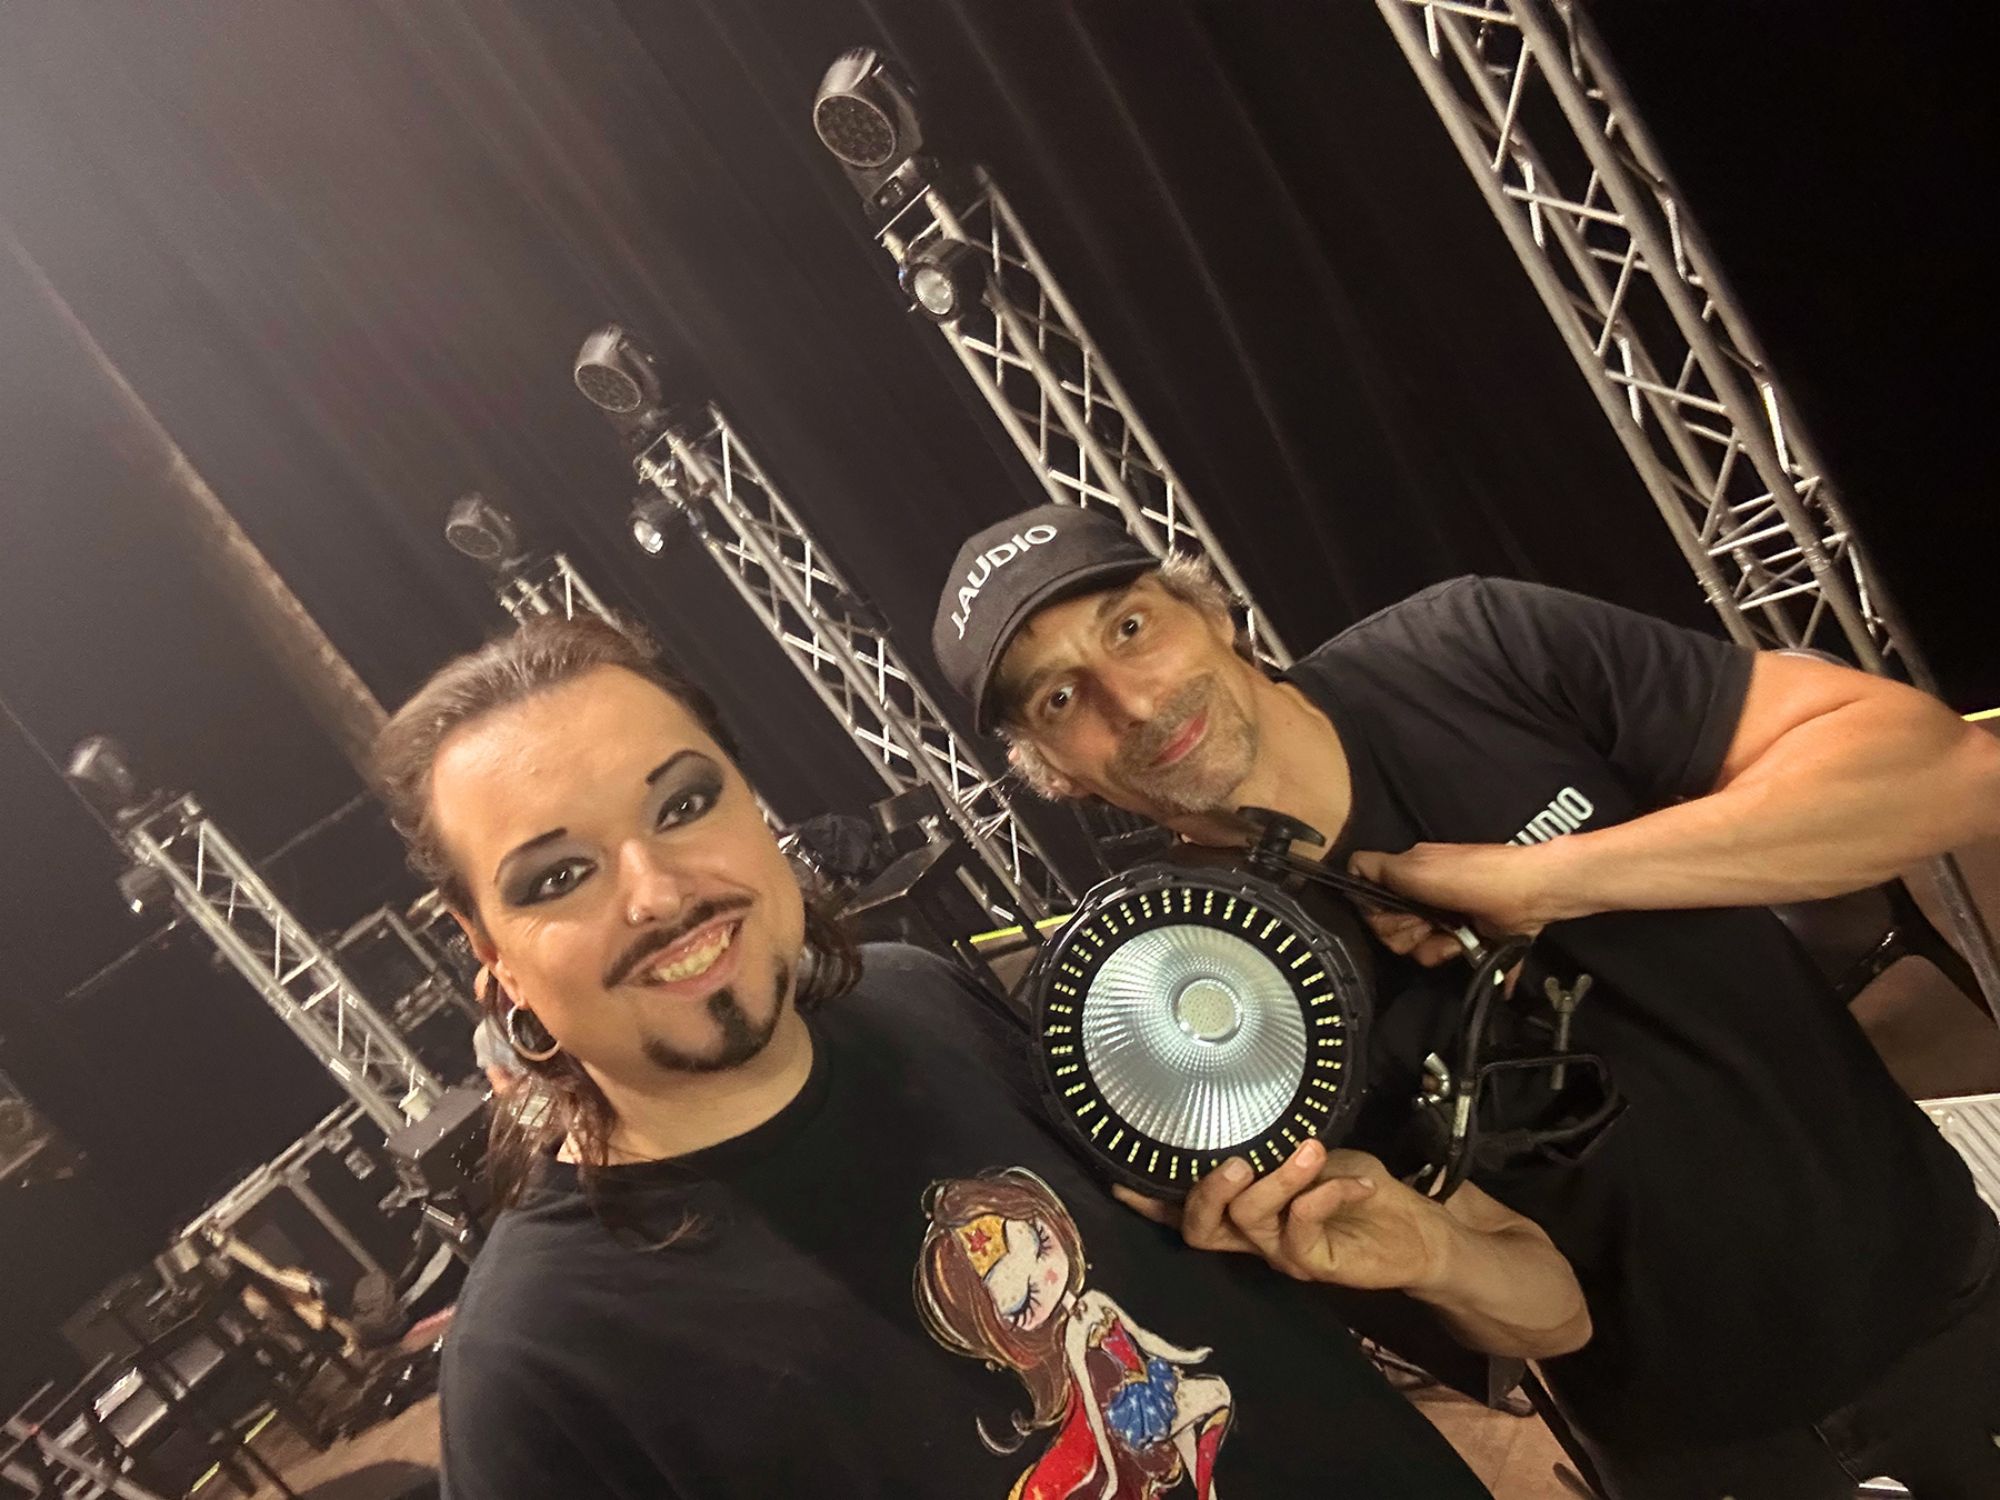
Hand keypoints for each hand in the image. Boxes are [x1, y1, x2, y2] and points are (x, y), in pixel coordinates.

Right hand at [1112, 1140, 1455, 1292]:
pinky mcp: (1317, 1264)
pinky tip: (1354, 1181)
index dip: (1150, 1200)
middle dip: (1206, 1191)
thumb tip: (1247, 1110)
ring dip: (1278, 1181)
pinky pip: (1302, 1232)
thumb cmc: (1360, 1186)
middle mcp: (1253, 1237)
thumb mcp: (1312, 1152)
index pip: (1184, 1209)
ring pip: (1250, 1222)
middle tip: (1236, 1162)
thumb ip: (1279, 1143)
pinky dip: (1322, 1197)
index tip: (1119, 1177)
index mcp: (1243, 1210)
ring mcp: (1282, 1252)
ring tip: (1308, 1151)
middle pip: (1200, 1229)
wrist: (1419, 1228)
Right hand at [1349, 842, 1558, 962]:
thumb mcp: (1414, 867)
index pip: (1371, 903)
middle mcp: (1423, 896)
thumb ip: (1375, 868)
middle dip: (1410, 934)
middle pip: (1392, 931)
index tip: (1395, 913)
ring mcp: (1446, 918)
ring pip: (1419, 949)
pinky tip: (1471, 950)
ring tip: (1458, 937)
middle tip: (1431, 923)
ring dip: (1437, 948)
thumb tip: (1347, 874)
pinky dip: (1460, 957)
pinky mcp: (1468, 937)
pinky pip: (1450, 957)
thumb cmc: (1470, 877)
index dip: (1376, 913)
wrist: (1530, 894)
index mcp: (1408, 876)